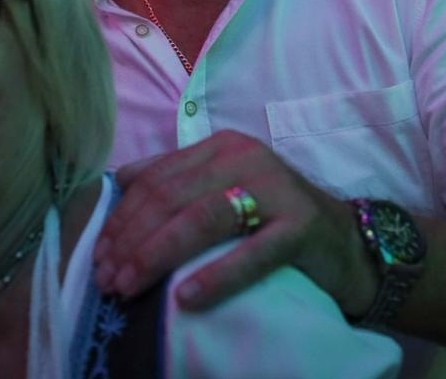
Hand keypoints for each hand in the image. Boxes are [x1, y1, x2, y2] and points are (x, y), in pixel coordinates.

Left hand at [93, 131, 375, 313]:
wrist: (346, 241)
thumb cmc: (276, 218)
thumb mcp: (226, 188)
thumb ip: (178, 180)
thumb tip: (119, 182)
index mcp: (222, 147)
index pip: (156, 178)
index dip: (121, 217)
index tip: (98, 255)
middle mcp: (246, 159)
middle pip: (171, 198)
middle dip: (130, 241)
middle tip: (106, 278)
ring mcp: (276, 190)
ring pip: (201, 219)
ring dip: (157, 256)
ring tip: (129, 287)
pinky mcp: (300, 226)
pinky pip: (251, 253)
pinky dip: (215, 277)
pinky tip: (185, 298)